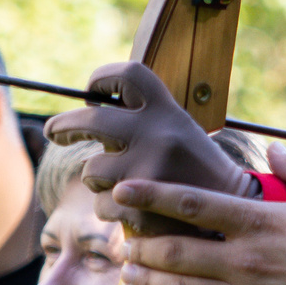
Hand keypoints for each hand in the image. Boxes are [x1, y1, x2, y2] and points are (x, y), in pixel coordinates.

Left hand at [47, 62, 257, 235]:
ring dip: (96, 180)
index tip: (90, 92)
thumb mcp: (177, 131)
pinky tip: (132, 209)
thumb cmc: (194, 168)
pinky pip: (102, 204)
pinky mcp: (142, 202)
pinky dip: (110, 209)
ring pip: (92, 170)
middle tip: (54, 131)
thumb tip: (90, 108)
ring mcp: (148, 167)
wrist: (230, 210)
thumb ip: (143, 119)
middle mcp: (157, 132)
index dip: (101, 78)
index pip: (128, 74)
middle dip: (65, 126)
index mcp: (167, 110)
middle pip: (91, 119)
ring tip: (118, 185)